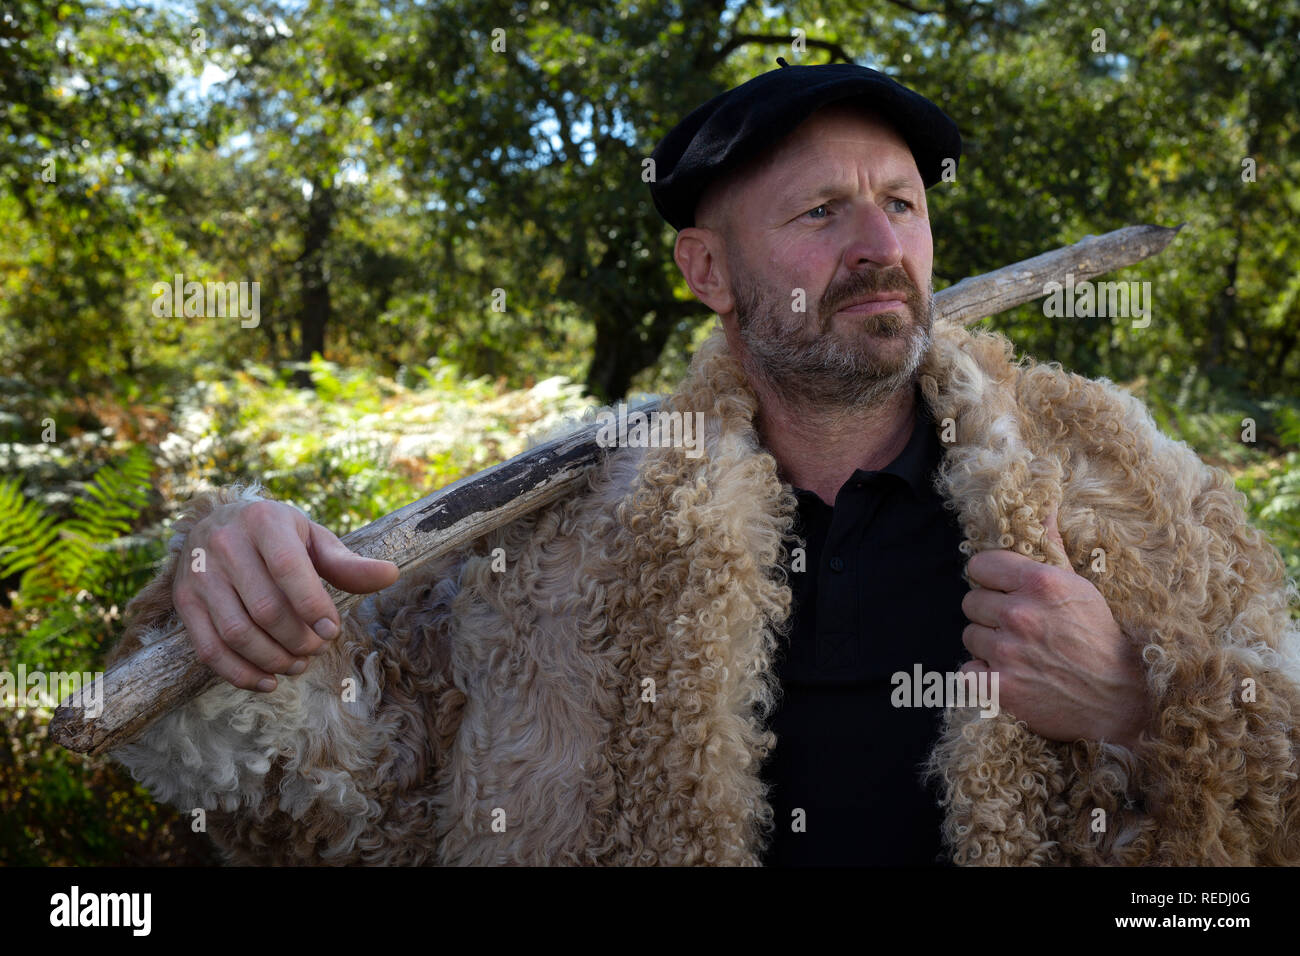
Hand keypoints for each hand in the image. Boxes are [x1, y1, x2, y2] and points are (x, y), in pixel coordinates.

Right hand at [173, 498, 398, 691]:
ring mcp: (200, 575)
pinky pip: (209, 649)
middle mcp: (225, 544)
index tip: (332, 632)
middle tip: (317, 649)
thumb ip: (347, 563)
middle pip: (265, 609)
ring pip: (237, 633)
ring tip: (298, 664)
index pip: (288, 569)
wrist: (216, 522)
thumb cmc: (277, 535)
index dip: (313, 607)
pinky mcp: (185, 602)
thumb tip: (390, 576)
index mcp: (264, 521)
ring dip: (273, 659)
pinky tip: (268, 681)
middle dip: (298, 639)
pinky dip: (240, 674)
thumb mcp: (313, 538)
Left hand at [959, 508, 1150, 747]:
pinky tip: (1011, 677)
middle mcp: (1020, 615)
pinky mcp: (999, 688)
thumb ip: (1051, 545)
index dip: (991, 579)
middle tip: (1019, 628)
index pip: (979, 566)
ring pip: (970, 636)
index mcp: (1040, 583)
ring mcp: (1007, 653)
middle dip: (990, 614)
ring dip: (988, 645)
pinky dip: (983, 677)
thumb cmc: (1101, 639)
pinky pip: (967, 671)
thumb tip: (1042, 502)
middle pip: (971, 602)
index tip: (1005, 591)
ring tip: (1019, 653)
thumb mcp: (1080, 585)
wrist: (1121, 702)